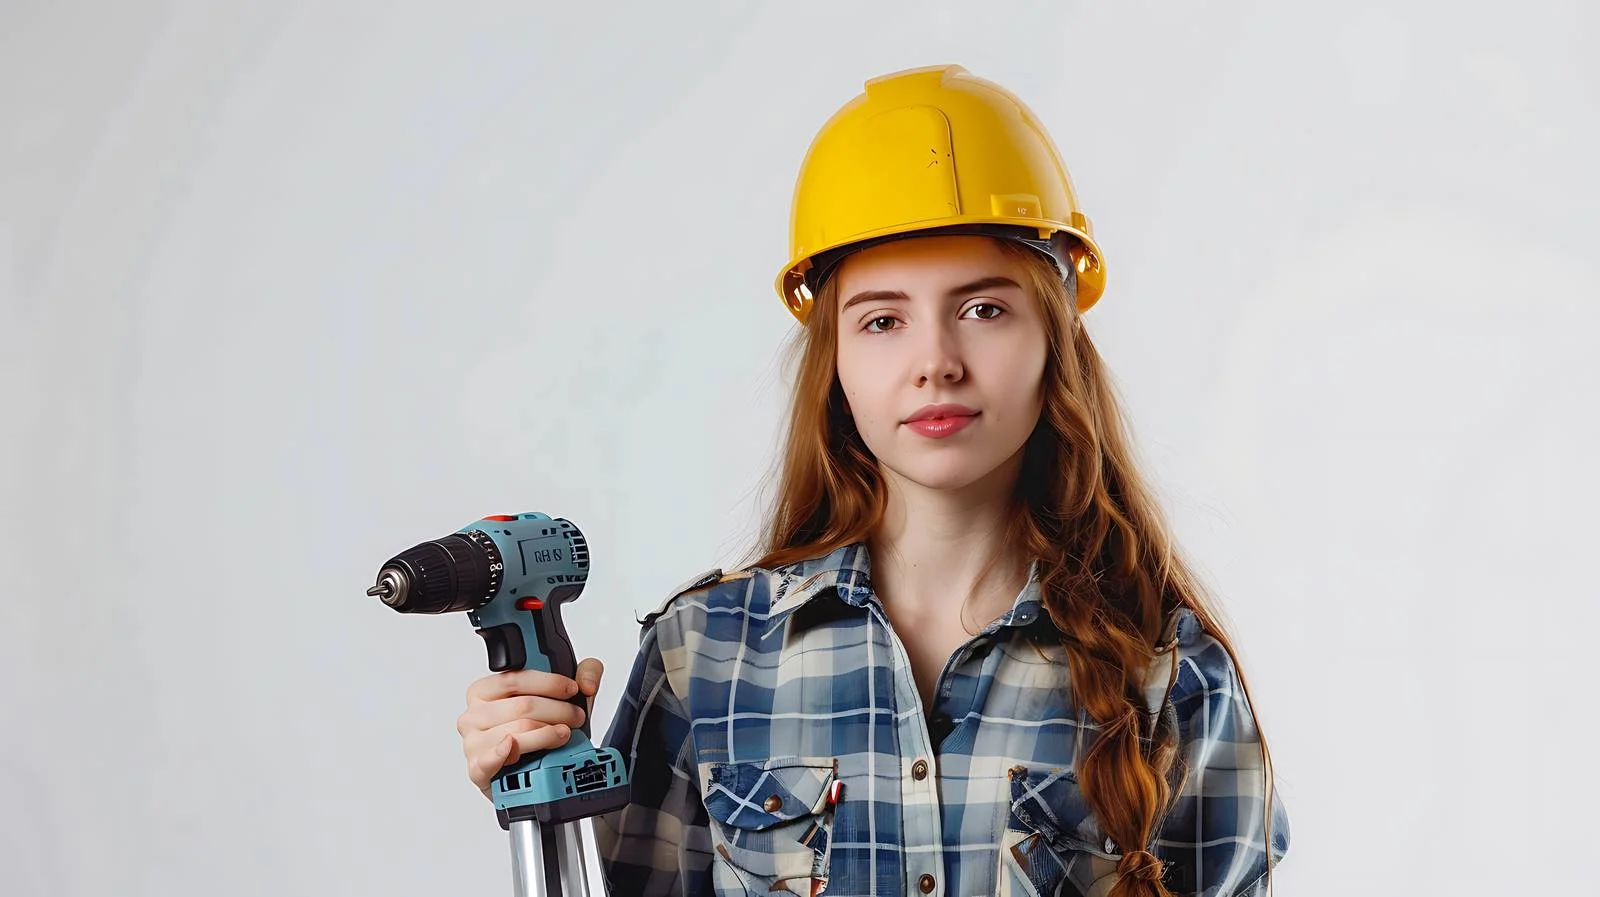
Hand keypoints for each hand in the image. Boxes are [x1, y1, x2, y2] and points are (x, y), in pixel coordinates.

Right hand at [457, 657, 603, 800]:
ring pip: (517, 731)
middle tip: (576, 718)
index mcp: (485, 692)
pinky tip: (513, 748)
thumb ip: (583, 674)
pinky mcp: (477, 769)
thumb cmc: (536, 733)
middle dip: (557, 711)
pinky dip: (503, 752)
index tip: (572, 689)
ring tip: (563, 735)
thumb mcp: (560, 699)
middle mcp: (475, 715)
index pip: (515, 679)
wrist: (524, 775)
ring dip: (547, 733)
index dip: (548, 682)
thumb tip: (588, 684)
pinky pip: (490, 758)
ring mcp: (474, 742)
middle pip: (522, 706)